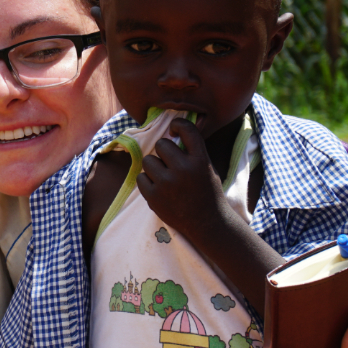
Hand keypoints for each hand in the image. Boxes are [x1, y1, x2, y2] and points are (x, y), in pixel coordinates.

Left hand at [137, 119, 227, 240]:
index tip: (173, 129)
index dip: (177, 124)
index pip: (187, 129)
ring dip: (154, 166)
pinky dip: (147, 181)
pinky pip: (140, 178)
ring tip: (164, 177)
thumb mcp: (207, 167)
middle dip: (164, 151)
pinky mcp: (154, 197)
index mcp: (200, 159)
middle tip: (170, 163)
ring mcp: (167, 184)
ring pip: (148, 160)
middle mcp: (183, 169)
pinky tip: (159, 188)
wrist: (207, 222)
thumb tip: (170, 133)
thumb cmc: (207, 191)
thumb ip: (191, 151)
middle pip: (162, 144)